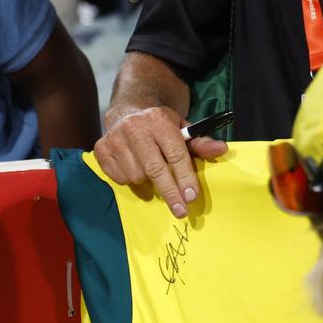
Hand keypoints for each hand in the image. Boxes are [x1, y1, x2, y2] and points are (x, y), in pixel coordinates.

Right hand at [93, 106, 226, 217]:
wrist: (127, 112)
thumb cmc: (160, 126)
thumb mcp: (181, 129)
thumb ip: (199, 143)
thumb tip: (221, 150)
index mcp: (158, 120)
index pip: (175, 154)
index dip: (185, 177)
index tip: (191, 197)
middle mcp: (134, 127)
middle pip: (155, 169)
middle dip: (170, 192)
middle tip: (180, 211)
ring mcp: (115, 138)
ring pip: (136, 176)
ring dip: (147, 181)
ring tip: (149, 169)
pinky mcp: (101, 149)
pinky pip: (120, 178)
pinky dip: (129, 178)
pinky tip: (132, 165)